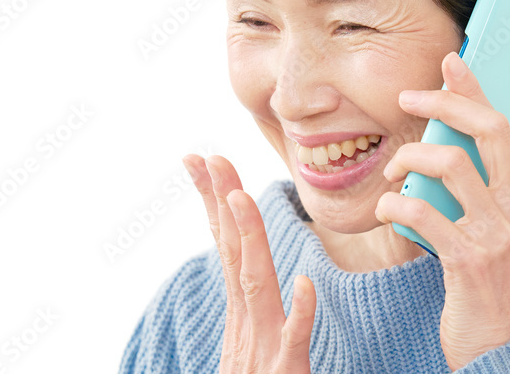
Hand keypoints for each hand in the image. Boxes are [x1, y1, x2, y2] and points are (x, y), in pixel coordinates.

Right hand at [183, 154, 315, 372]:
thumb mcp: (262, 350)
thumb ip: (266, 312)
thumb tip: (283, 276)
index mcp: (245, 316)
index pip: (229, 249)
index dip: (217, 205)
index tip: (203, 162)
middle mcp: (249, 327)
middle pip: (234, 255)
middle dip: (222, 204)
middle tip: (209, 157)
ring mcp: (264, 351)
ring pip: (257, 288)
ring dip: (250, 242)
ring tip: (243, 199)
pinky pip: (294, 344)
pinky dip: (299, 315)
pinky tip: (305, 284)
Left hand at [375, 51, 509, 371]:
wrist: (493, 339)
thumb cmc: (482, 275)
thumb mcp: (489, 224)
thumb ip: (474, 184)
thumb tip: (440, 140)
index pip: (502, 124)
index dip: (475, 89)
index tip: (452, 61)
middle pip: (485, 130)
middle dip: (443, 104)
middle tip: (408, 99)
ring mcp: (496, 233)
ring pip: (450, 164)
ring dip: (409, 158)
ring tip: (393, 172)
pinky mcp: (468, 258)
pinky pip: (422, 211)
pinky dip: (395, 203)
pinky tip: (388, 208)